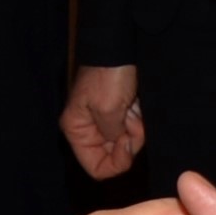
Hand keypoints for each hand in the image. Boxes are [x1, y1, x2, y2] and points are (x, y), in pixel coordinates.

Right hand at [59, 63, 145, 181]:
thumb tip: (121, 149)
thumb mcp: (109, 111)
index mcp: (77, 130)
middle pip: (113, 156)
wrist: (120, 46)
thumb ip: (113, 138)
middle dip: (128, 142)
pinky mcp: (118, 113)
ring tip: (134, 107)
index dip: (116, 162)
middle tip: (132, 119)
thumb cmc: (108, 74)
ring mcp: (104, 121)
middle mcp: (88, 129)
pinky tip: (137, 105)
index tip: (127, 143)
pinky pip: (132, 129)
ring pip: (125, 143)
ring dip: (135, 129)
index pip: (96, 168)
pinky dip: (139, 121)